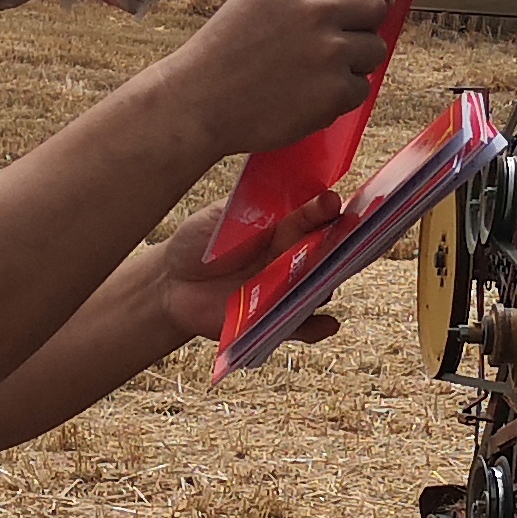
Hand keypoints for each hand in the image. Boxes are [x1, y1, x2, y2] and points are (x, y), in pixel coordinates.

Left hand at [154, 190, 343, 341]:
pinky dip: (318, 327)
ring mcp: (285, 289)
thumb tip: (284, 190)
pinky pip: (302, 326)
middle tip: (345, 238)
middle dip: (337, 244)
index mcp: (283, 226)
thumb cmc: (198, 242)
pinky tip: (328, 324)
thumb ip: (253, 207)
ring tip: (327, 278)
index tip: (331, 202)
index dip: (324, 209)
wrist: (171, 284)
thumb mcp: (221, 216)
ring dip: (327, 283)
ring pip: (319, 287)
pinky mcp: (274, 319)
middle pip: (324, 251)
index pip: (312, 216)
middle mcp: (291, 257)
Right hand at [170, 0, 393, 152]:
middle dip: (365, 26)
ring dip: (354, 64)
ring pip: (374, 49)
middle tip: (342, 45)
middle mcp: (315, 8)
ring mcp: (328, 49)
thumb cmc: (222, 56)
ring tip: (314, 75)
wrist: (197, 101)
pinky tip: (306, 97)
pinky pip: (361, 89)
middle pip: (375, 7)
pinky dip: (340, 97)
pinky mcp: (333, 89)